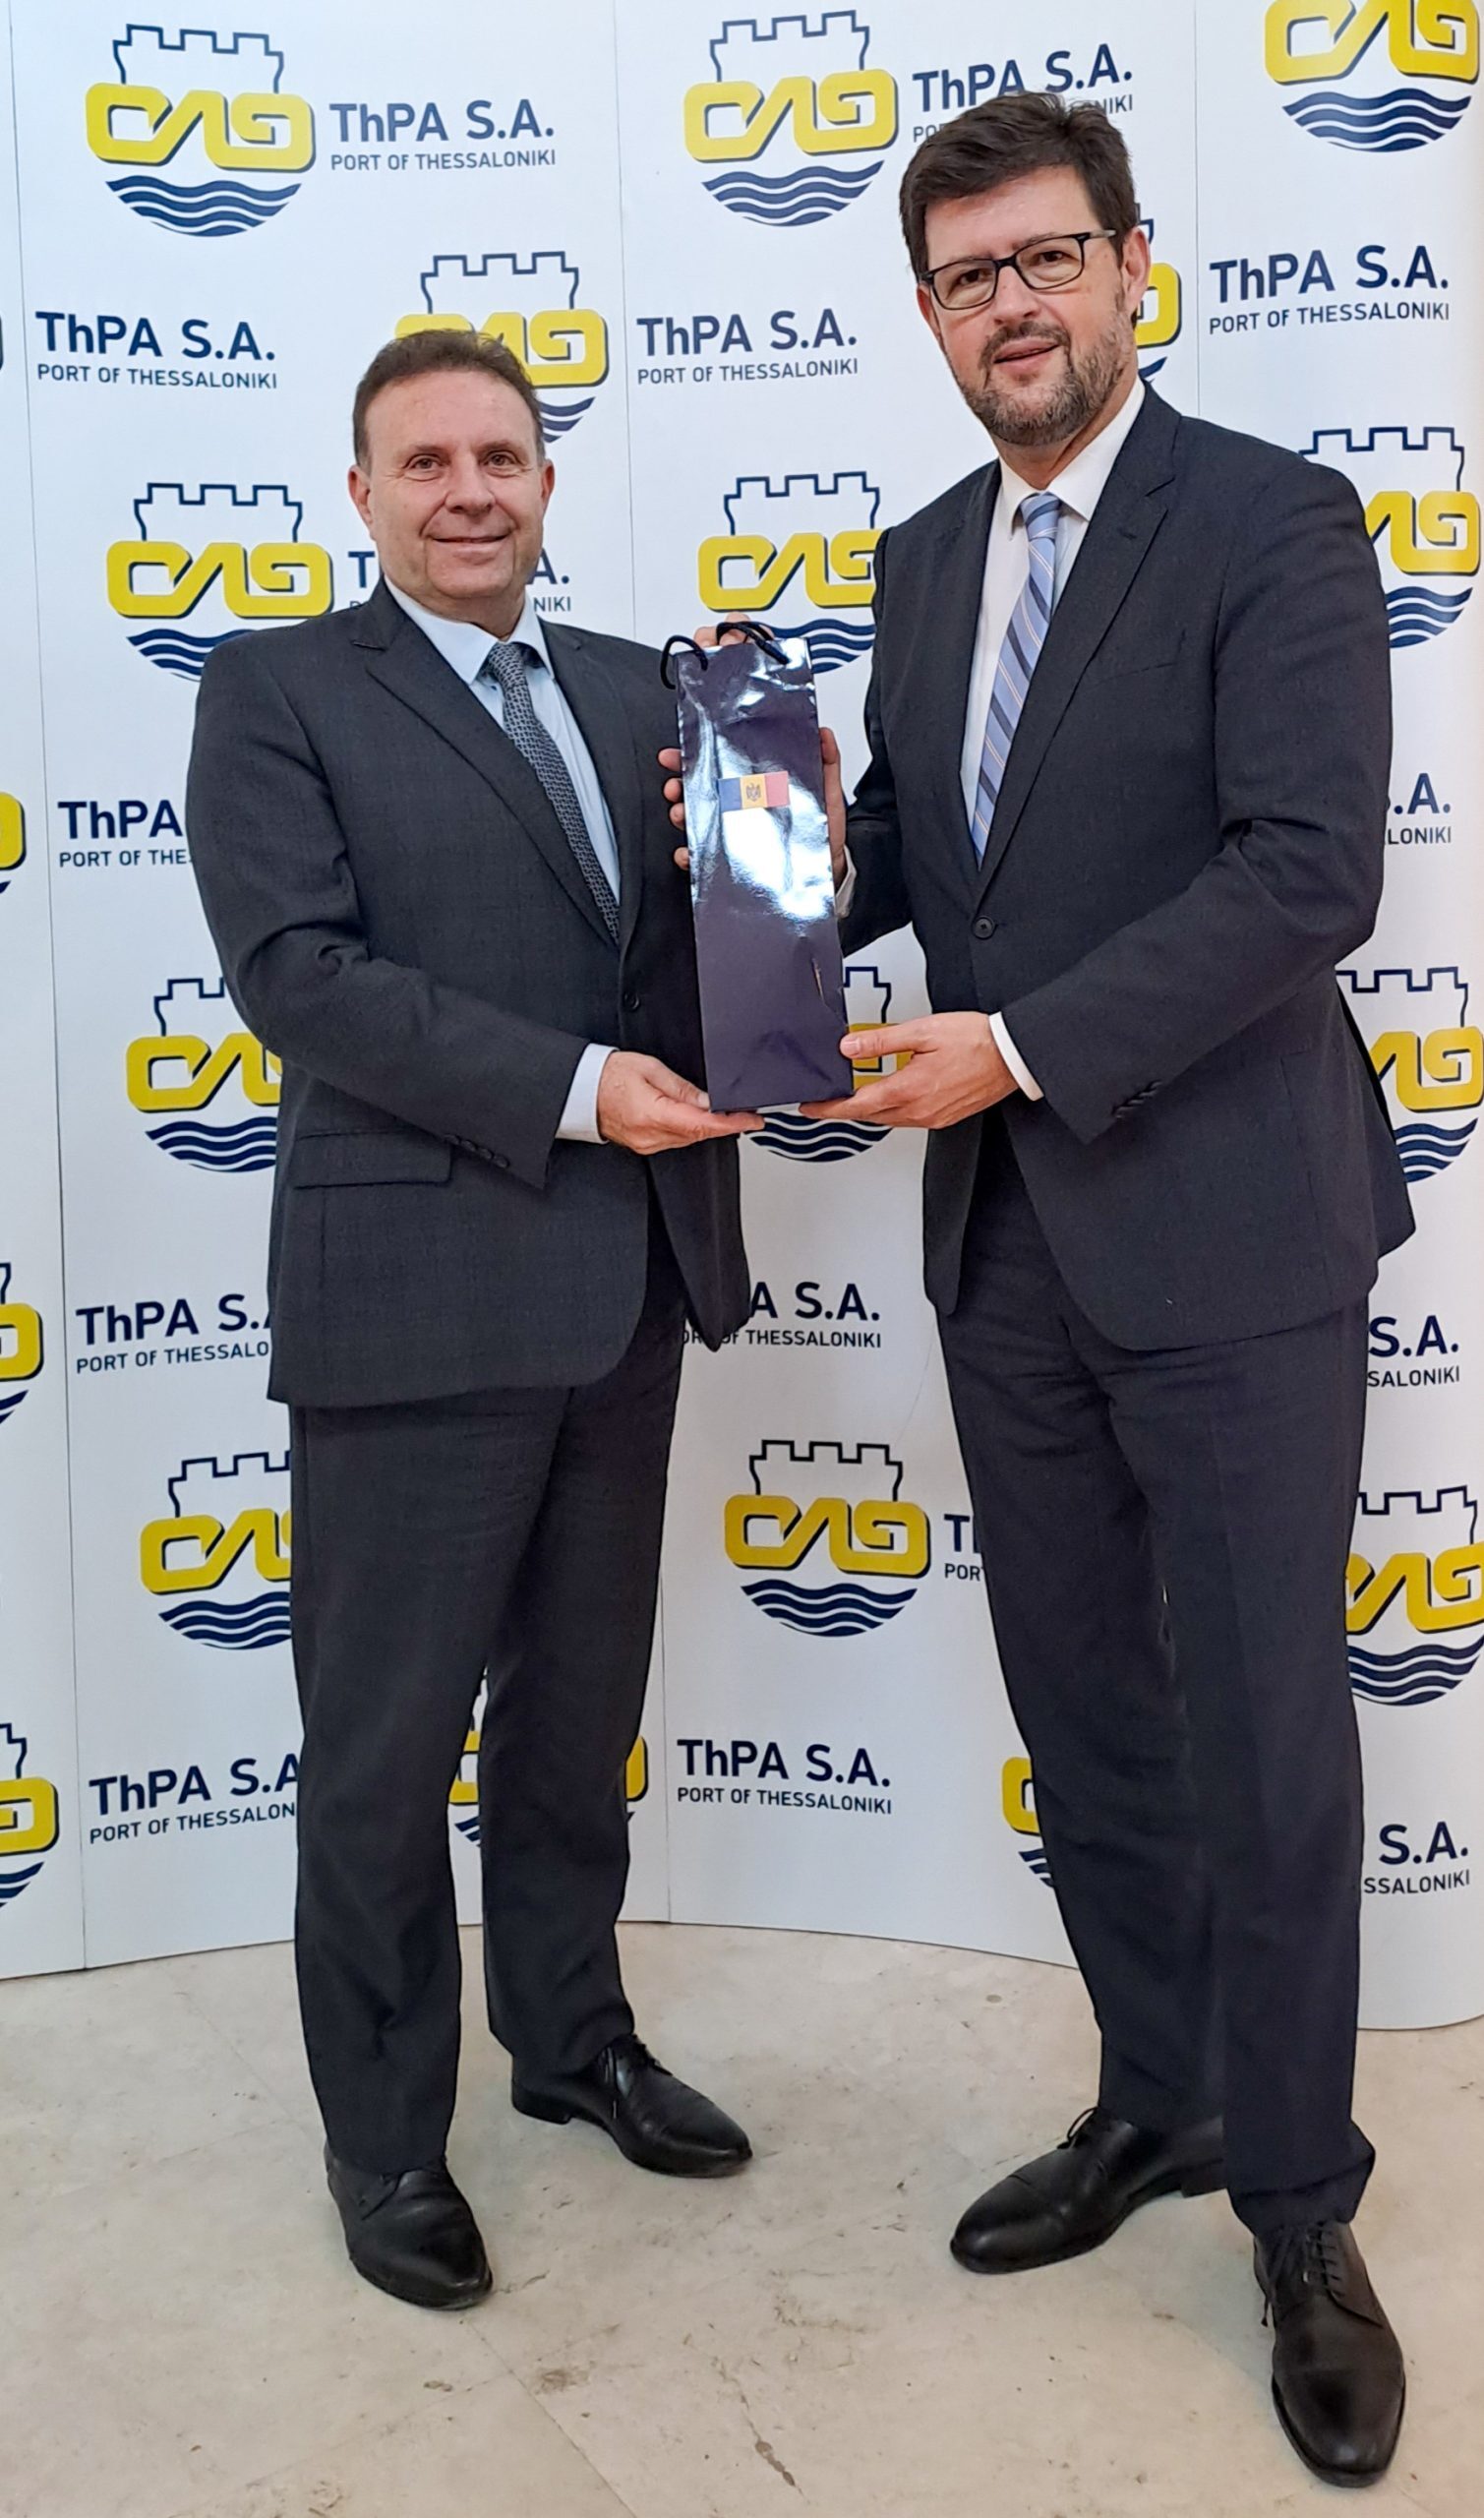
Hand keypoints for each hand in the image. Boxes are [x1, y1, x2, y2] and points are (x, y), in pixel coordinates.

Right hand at [596, 1050, 761, 1152]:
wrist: (579, 1090)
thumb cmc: (607, 1076)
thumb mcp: (650, 1069)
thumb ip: (683, 1088)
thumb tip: (709, 1101)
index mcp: (652, 1115)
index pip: (703, 1124)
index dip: (732, 1123)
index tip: (753, 1120)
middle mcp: (651, 1135)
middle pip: (699, 1134)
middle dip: (724, 1124)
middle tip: (744, 1112)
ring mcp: (647, 1144)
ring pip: (689, 1139)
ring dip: (708, 1127)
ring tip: (725, 1114)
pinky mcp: (644, 1145)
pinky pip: (676, 1140)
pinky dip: (691, 1130)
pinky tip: (697, 1119)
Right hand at [658, 617, 847, 885]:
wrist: (827, 880)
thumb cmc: (823, 840)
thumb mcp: (829, 798)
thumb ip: (827, 765)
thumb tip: (823, 733)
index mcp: (760, 788)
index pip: (724, 764)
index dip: (700, 753)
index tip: (682, 747)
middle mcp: (743, 809)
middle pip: (702, 789)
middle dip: (681, 782)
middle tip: (675, 783)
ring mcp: (734, 836)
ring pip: (696, 818)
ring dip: (681, 813)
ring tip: (681, 812)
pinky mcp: (730, 864)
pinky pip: (702, 857)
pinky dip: (690, 854)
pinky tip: (689, 851)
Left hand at [801, 1014, 1017, 1129]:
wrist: (1012, 1055)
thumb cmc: (976, 1041)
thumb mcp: (922, 1031)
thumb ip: (882, 1041)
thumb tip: (850, 1047)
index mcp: (909, 1089)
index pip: (857, 1106)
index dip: (829, 1108)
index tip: (810, 1107)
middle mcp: (919, 1110)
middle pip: (869, 1116)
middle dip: (844, 1110)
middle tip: (826, 1101)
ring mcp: (933, 1118)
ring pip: (888, 1120)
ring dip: (868, 1110)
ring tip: (854, 1096)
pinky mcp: (944, 1118)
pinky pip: (908, 1120)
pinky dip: (891, 1110)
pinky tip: (891, 1096)